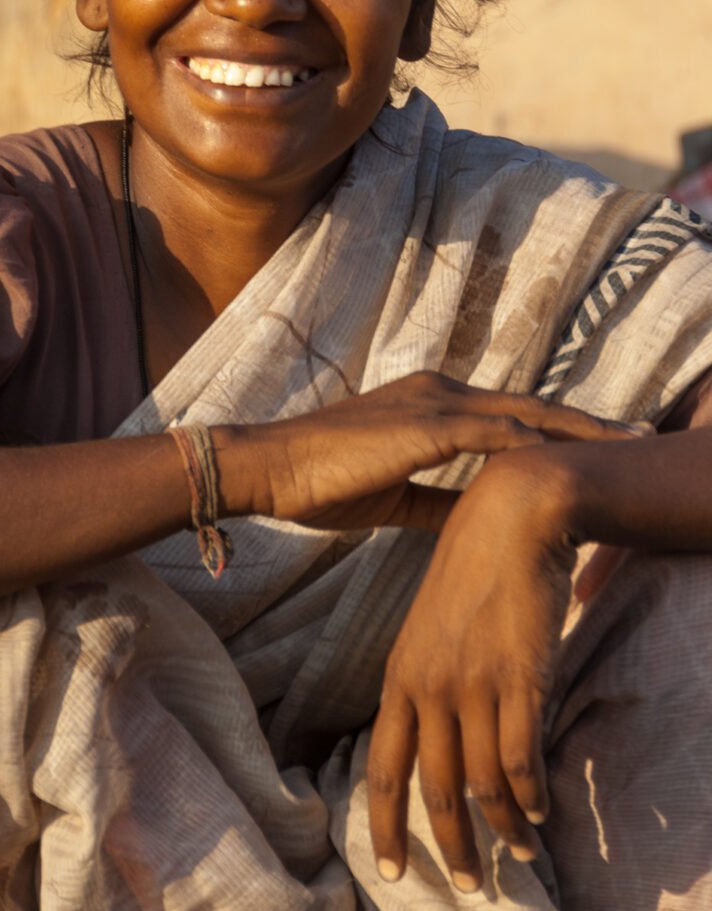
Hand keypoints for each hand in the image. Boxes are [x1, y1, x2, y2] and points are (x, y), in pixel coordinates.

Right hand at [243, 370, 645, 534]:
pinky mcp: (426, 425)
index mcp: (430, 404)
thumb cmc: (319, 482)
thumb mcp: (393, 495)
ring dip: (579, 430)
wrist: (271, 466)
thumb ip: (439, 500)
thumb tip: (477, 518)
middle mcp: (439, 392)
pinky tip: (567, 461)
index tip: (600, 445)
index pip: (509, 415)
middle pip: (532, 406)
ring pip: (525, 413)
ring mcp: (434, 403)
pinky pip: (495, 432)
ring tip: (625, 444)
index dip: (558, 430)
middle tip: (639, 435)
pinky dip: (535, 444)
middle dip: (587, 424)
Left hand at [365, 446, 577, 889]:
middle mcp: (429, 686)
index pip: (382, 766)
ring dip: (504, 828)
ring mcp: (473, 682)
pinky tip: (542, 809)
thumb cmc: (471, 568)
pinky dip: (532, 793)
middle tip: (472, 886)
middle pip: (434, 789)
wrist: (508, 517)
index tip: (394, 872)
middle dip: (452, 846)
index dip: (385, 825)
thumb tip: (436, 731)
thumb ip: (428, 678)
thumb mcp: (430, 626)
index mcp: (399, 675)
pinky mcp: (519, 676)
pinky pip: (521, 756)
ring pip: (483, 783)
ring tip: (521, 853)